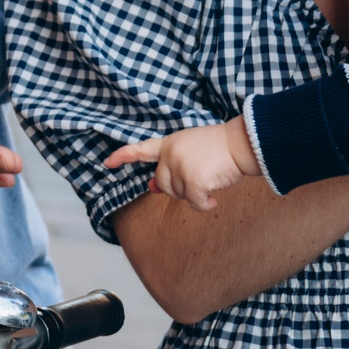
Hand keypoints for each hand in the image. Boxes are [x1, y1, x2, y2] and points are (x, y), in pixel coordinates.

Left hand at [106, 122, 252, 212]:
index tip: (107, 163)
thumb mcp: (191, 150)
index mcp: (169, 144)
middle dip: (180, 188)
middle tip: (201, 177)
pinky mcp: (193, 181)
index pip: (141, 149)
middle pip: (163, 185)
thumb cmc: (221, 147)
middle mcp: (170, 155)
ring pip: (179, 195)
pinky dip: (205, 204)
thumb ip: (171, 165)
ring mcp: (180, 167)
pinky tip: (215, 197)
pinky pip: (195, 203)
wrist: (241, 143)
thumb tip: (151, 187)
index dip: (123, 156)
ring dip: (196, 194)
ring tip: (211, 177)